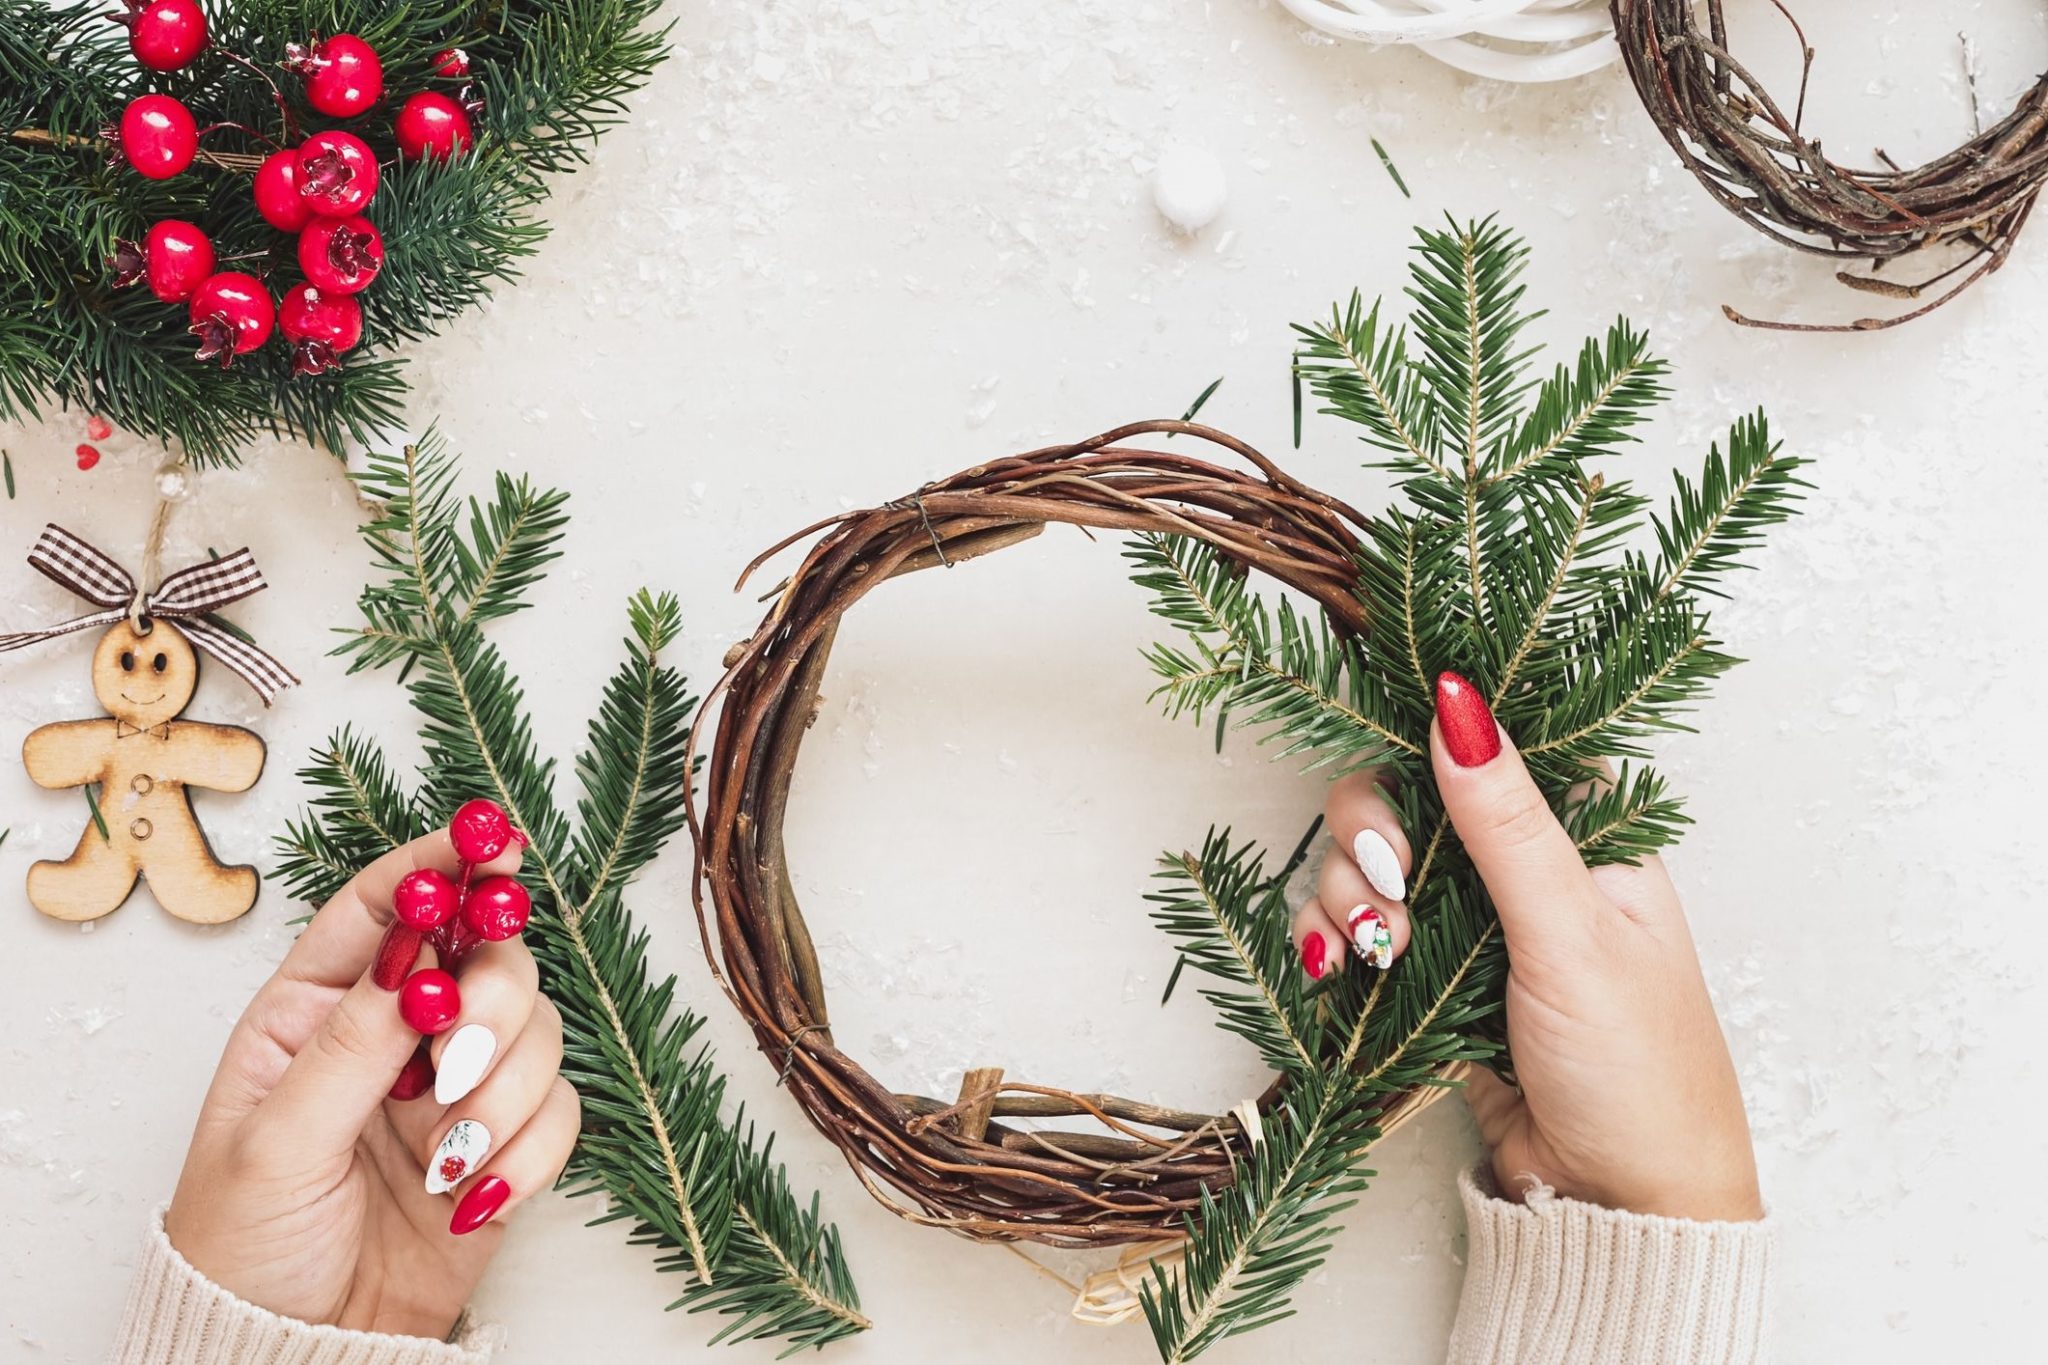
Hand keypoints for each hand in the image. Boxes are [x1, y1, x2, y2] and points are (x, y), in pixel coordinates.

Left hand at [165, 826, 581, 1338]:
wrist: (296, 1353)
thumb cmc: (247, 1248)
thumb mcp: (275, 1142)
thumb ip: (350, 1045)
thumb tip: (410, 952)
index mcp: (319, 1009)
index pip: (387, 907)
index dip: (441, 865)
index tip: (490, 841)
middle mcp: (397, 1032)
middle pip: (487, 958)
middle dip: (489, 1003)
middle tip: (453, 1062)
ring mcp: (455, 1086)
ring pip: (538, 1031)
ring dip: (502, 1093)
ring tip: (444, 1158)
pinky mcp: (504, 1143)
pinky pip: (560, 1111)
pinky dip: (528, 1150)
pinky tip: (471, 1194)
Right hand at [1293, 673, 1762, 1222]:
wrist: (1620, 1207)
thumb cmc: (1638, 1070)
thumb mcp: (1572, 934)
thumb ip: (1506, 821)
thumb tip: (1457, 700)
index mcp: (1584, 831)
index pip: (1485, 744)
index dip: (1425, 748)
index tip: (1401, 790)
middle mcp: (1520, 864)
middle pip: (1403, 796)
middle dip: (1369, 841)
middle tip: (1386, 898)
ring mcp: (1469, 922)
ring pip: (1366, 865)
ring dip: (1344, 900)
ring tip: (1374, 958)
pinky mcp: (1428, 978)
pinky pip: (1355, 932)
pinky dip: (1332, 944)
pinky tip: (1337, 974)